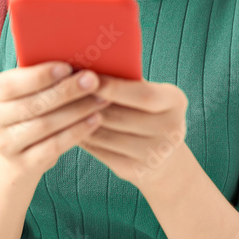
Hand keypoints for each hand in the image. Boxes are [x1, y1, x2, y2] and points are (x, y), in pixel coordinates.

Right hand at [0, 62, 106, 179]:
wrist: (16, 155)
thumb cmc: (30, 108)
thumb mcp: (28, 90)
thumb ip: (42, 75)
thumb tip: (75, 57)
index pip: (12, 84)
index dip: (40, 76)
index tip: (68, 67)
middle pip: (33, 104)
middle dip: (67, 91)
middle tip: (93, 80)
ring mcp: (4, 144)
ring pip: (45, 125)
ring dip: (78, 111)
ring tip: (101, 99)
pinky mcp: (22, 164)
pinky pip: (53, 147)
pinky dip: (77, 132)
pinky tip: (95, 120)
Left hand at [76, 74, 188, 189]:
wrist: (165, 158)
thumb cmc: (146, 112)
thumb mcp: (147, 94)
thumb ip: (126, 81)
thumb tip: (87, 67)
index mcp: (175, 102)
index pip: (143, 95)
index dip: (113, 88)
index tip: (87, 77)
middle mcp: (171, 129)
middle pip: (121, 116)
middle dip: (90, 104)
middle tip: (66, 92)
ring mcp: (155, 154)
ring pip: (107, 136)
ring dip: (81, 122)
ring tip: (63, 109)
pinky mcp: (137, 171)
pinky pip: (102, 152)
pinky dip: (84, 139)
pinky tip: (71, 128)